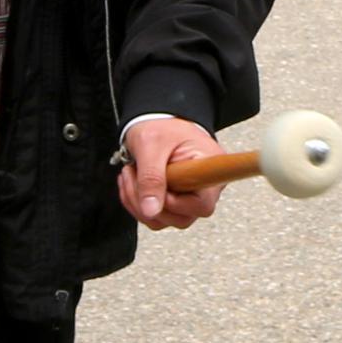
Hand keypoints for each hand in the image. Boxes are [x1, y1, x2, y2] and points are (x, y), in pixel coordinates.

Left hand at [117, 115, 227, 229]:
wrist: (157, 122)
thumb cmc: (161, 127)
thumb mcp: (151, 145)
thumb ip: (150, 177)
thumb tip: (151, 209)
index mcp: (209, 167)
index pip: (203, 203)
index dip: (176, 203)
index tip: (160, 187)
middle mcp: (206, 185)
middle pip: (183, 217)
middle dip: (149, 202)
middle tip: (134, 177)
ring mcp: (192, 196)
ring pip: (166, 220)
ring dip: (139, 204)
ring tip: (132, 177)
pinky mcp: (177, 201)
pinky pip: (158, 216)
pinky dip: (138, 205)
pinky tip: (133, 184)